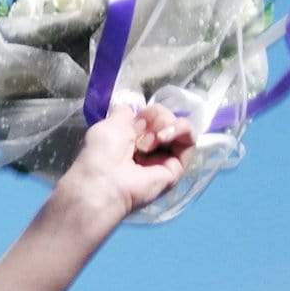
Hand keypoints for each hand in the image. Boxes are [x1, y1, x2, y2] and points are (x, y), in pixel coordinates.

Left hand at [58, 102, 195, 225]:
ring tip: (153, 137)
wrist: (103, 182)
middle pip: (166, 119)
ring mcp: (163, 159)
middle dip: (156, 117)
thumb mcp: (109, 123)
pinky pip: (190, 139)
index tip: (136, 118)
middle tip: (141, 131)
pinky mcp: (176, 168)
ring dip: (166, 124)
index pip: (152, 116)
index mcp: (132, 141)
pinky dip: (181, 130)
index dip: (147, 112)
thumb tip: (133, 108)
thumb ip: (125, 112)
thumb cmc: (100, 154)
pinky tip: (164, 137)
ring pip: (179, 127)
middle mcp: (149, 150)